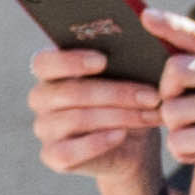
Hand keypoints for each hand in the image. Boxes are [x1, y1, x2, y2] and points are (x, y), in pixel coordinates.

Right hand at [28, 40, 165, 191]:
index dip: (70, 61)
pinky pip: (67, 151)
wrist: (135, 144)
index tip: (103, 61)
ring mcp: (44, 128)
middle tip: (152, 95)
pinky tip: (121, 135)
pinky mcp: (52, 155)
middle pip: (67, 92)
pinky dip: (97, 142)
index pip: (44, 62)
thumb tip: (140, 39)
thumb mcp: (131, 76)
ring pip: (74, 119)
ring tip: (151, 115)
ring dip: (118, 116)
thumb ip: (126, 58)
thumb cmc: (131, 100)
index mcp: (52, 72)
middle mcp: (42, 98)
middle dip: (115, 93)